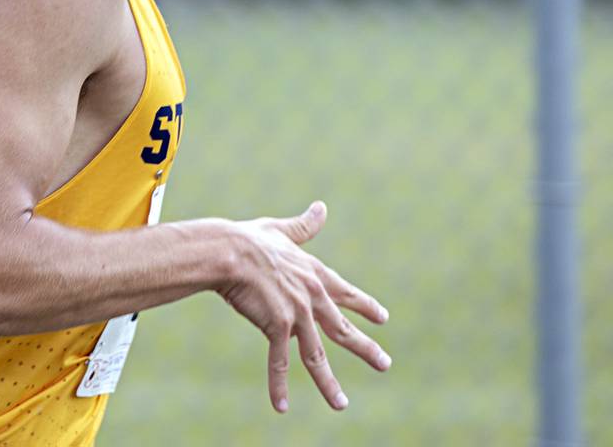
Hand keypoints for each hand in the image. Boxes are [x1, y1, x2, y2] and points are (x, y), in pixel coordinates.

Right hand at [218, 201, 390, 412]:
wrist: (228, 251)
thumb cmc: (248, 239)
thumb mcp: (280, 230)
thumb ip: (303, 225)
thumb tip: (322, 207)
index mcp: (314, 273)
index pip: (345, 293)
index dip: (365, 306)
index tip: (383, 318)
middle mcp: (313, 296)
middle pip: (342, 329)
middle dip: (365, 348)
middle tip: (384, 364)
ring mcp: (299, 313)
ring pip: (317, 355)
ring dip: (328, 383)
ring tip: (341, 404)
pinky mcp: (279, 326)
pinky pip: (279, 362)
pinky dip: (280, 385)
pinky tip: (283, 405)